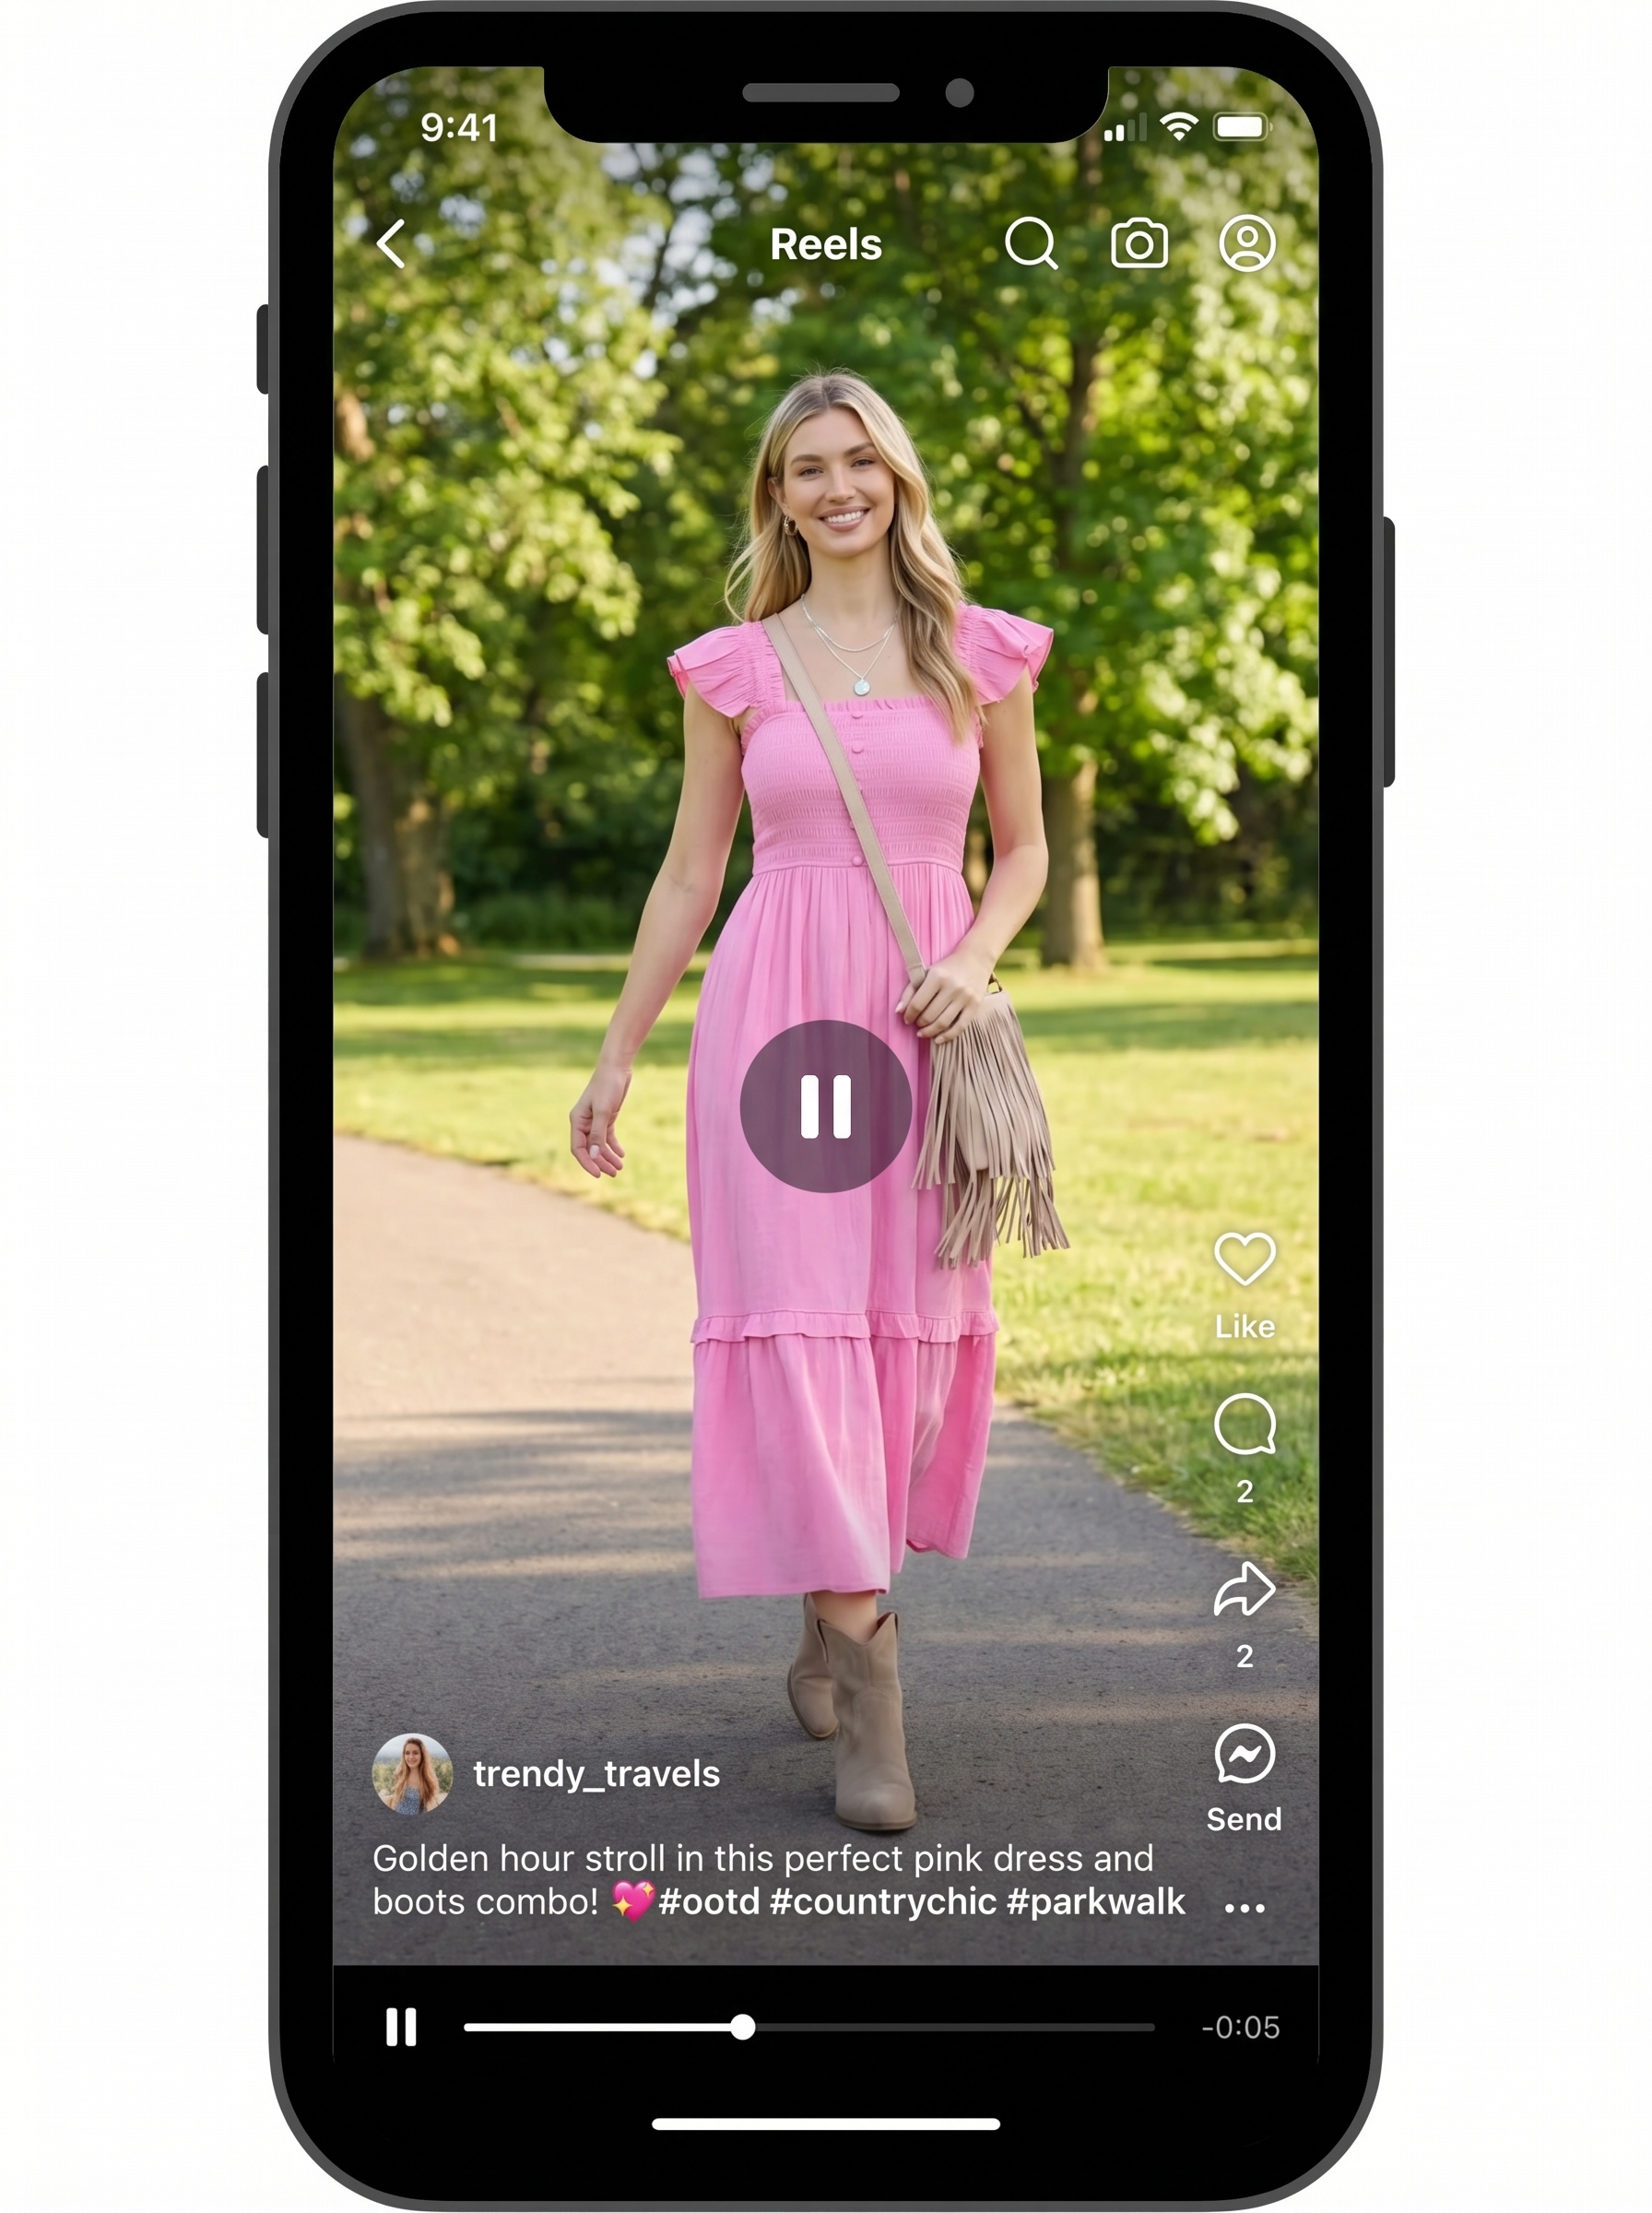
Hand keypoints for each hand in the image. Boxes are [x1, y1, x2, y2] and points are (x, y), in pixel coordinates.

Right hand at [569, 1060, 631, 1177]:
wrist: (617, 1068)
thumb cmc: (608, 1086)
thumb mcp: (604, 1111)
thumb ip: (598, 1134)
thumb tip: (593, 1155)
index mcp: (577, 1120)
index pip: (578, 1148)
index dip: (587, 1163)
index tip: (598, 1175)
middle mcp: (583, 1122)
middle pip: (590, 1149)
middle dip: (601, 1162)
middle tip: (614, 1173)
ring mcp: (594, 1120)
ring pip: (599, 1144)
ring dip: (608, 1156)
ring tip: (620, 1167)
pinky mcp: (606, 1117)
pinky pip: (607, 1136)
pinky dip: (613, 1146)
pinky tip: (621, 1154)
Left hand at [896, 945, 992, 1041]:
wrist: (976, 959)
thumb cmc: (948, 968)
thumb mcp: (927, 972)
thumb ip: (911, 989)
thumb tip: (898, 1011)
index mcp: (938, 976)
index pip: (918, 1003)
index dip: (909, 1015)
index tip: (907, 1019)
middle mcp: (952, 987)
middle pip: (929, 1015)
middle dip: (919, 1023)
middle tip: (917, 1024)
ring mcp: (965, 997)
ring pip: (943, 1023)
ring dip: (929, 1032)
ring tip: (924, 1032)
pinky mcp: (975, 1005)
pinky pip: (960, 1027)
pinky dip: (947, 1036)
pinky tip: (938, 1040)